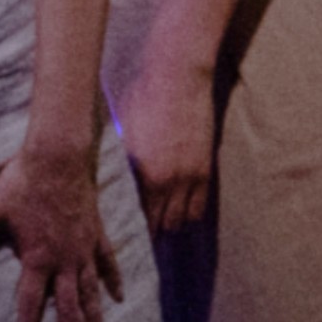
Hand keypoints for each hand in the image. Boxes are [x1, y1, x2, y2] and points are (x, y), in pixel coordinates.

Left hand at [0, 122, 125, 321]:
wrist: (58, 157)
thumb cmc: (19, 185)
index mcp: (37, 261)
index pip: (29, 307)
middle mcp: (65, 262)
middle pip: (69, 312)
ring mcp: (85, 250)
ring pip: (93, 296)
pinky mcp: (97, 235)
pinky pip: (108, 265)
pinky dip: (113, 283)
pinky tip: (118, 300)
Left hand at [119, 53, 220, 239]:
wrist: (177, 78)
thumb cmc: (142, 100)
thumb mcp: (123, 134)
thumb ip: (124, 163)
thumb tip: (115, 182)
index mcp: (145, 174)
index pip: (142, 217)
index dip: (136, 231)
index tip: (126, 242)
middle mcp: (170, 181)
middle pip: (164, 224)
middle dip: (154, 234)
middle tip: (144, 243)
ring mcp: (191, 176)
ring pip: (184, 218)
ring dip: (173, 226)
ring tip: (162, 233)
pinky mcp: (206, 167)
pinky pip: (200, 204)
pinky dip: (190, 213)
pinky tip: (181, 217)